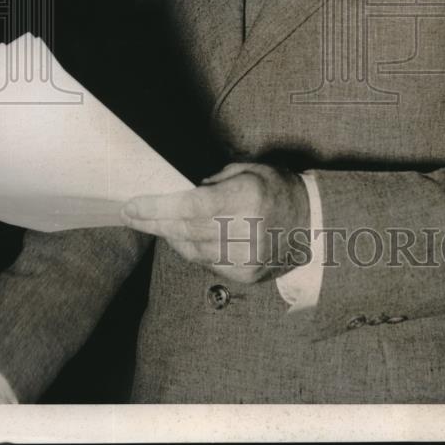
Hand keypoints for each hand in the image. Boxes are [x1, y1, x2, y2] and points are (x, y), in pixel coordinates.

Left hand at [120, 162, 309, 283]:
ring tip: (152, 222)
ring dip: (169, 235)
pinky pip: (206, 262)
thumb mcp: (250, 169)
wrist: (314, 224)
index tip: (133, 204)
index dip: (158, 207)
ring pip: (192, 249)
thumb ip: (216, 180)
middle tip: (130, 213)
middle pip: (186, 229)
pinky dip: (191, 249)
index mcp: (246, 197)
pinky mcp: (246, 275)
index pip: (191, 205)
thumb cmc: (279, 189)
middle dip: (153, 221)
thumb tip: (184, 191)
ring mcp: (246, 257)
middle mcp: (245, 230)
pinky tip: (181, 237)